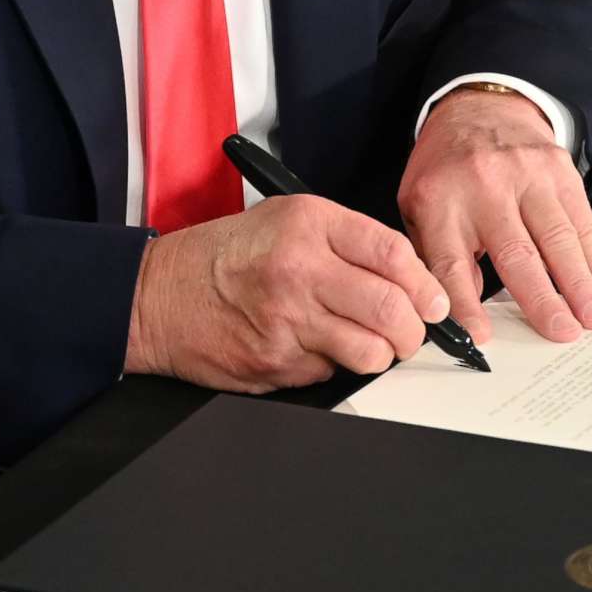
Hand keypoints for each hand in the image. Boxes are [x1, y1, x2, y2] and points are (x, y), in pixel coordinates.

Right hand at [124, 196, 448, 390]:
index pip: (394, 255)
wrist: (157, 296)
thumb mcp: (286, 219)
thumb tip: (408, 277)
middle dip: (415, 329)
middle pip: (392, 309)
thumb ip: (347, 240)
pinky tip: (315, 348)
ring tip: (371, 345)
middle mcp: (301, 269)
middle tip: (412, 331)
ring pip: (371, 351)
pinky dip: (335, 366)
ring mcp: (288, 320)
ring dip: (382, 355)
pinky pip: (331, 372)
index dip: (427, 285)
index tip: (434, 300)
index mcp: (310, 225)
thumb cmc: (224, 256)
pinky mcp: (276, 362)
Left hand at [399, 87, 591, 342]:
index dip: (467, 304)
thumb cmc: (447, 167)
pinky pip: (582, 221)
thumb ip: (438, 255)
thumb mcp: (420, 206)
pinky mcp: (559, 171)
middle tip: (562, 333)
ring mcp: (526, 176)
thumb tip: (467, 308)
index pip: (451, 262)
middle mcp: (485, 187)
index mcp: (440, 201)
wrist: (479, 105)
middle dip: (542, 298)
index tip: (483, 337)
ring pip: (557, 238)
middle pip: (516, 253)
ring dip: (580, 283)